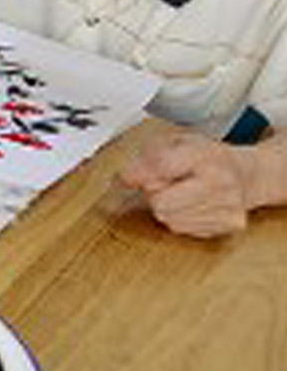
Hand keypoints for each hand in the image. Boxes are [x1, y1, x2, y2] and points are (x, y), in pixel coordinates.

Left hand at [118, 131, 258, 237]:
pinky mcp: (228, 225)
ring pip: (168, 218)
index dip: (134, 174)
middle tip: (161, 184)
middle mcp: (220, 181)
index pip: (160, 166)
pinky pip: (182, 229)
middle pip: (160, 201)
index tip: (122, 177)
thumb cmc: (208, 158)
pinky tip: (191, 205)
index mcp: (205, 154)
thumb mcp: (178, 142)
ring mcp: (227, 206)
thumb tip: (123, 178)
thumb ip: (149, 156)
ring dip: (165, 207)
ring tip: (180, 193)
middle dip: (152, 193)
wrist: (249, 175)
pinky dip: (179, 218)